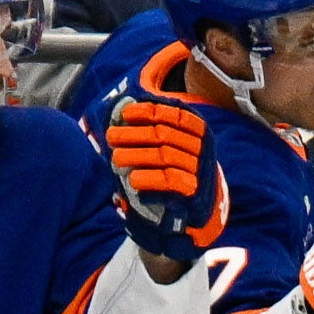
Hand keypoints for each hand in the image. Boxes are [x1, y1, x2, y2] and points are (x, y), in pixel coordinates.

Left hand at [105, 95, 226, 263]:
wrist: (200, 205)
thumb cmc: (179, 167)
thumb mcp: (175, 143)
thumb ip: (156, 126)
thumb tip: (123, 107)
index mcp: (199, 131)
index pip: (174, 114)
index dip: (148, 111)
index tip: (125, 114)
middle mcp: (202, 148)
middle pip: (164, 135)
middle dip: (134, 134)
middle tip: (111, 136)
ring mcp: (200, 170)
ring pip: (164, 156)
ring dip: (135, 155)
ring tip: (116, 158)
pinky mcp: (194, 192)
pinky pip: (169, 182)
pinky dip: (148, 179)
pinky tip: (133, 179)